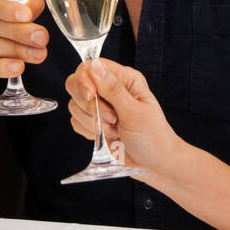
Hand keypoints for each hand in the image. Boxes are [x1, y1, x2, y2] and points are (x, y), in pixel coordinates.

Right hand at [0, 0, 49, 91]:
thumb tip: (37, 3)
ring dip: (16, 50)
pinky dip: (0, 67)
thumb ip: (20, 7)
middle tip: (41, 38)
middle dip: (18, 31)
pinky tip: (18, 67)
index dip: (5, 8)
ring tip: (38, 54)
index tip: (27, 15)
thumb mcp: (0, 14)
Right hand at [64, 59, 180, 174]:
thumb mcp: (135, 112)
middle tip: (111, 118)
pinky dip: (88, 131)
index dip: (85, 80)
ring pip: (75, 105)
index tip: (90, 96)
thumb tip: (94, 66)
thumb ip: (113, 89)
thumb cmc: (153, 136)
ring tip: (114, 129)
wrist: (155, 163)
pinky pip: (76, 121)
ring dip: (92, 122)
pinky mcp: (93, 122)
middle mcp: (110, 89)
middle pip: (76, 83)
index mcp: (124, 79)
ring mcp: (100, 106)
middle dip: (88, 105)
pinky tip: (106, 136)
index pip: (90, 66)